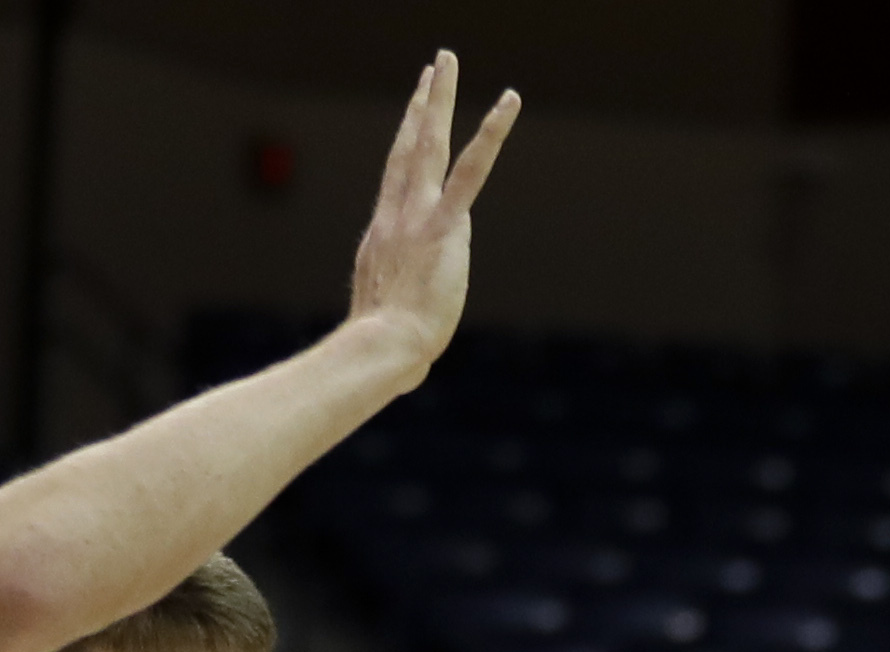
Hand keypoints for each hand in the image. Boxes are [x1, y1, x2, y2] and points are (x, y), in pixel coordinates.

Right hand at [346, 55, 522, 375]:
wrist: (382, 348)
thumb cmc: (384, 351)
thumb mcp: (386, 323)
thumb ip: (398, 315)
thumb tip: (403, 352)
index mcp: (383, 236)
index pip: (396, 180)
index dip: (404, 144)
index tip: (412, 115)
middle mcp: (395, 215)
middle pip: (407, 147)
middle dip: (420, 105)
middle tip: (431, 69)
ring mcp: (417, 216)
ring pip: (429, 144)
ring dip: (439, 98)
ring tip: (446, 60)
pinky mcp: (445, 226)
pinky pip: (470, 169)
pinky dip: (490, 133)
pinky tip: (507, 102)